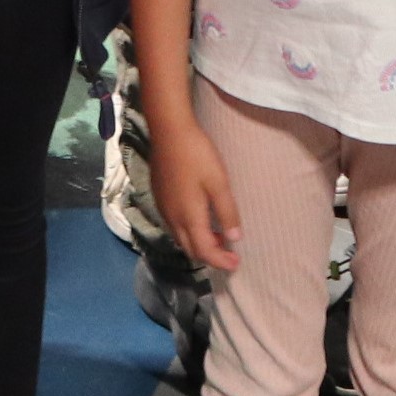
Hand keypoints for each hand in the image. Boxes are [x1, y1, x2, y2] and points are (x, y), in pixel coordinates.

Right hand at [146, 112, 244, 272]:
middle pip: (190, 249)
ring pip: (180, 239)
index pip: (205, 251)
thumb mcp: (218, 182)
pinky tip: (200, 219)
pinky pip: (174, 226)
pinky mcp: (160, 198)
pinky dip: (189, 232)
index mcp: (189, 218)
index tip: (236, 264)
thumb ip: (227, 212)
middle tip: (229, 253)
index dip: (221, 261)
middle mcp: (173, 219)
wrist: (168, 131)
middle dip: (210, 256)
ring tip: (218, 237)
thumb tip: (235, 239)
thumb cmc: (197, 155)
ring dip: (199, 244)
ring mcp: (164, 208)